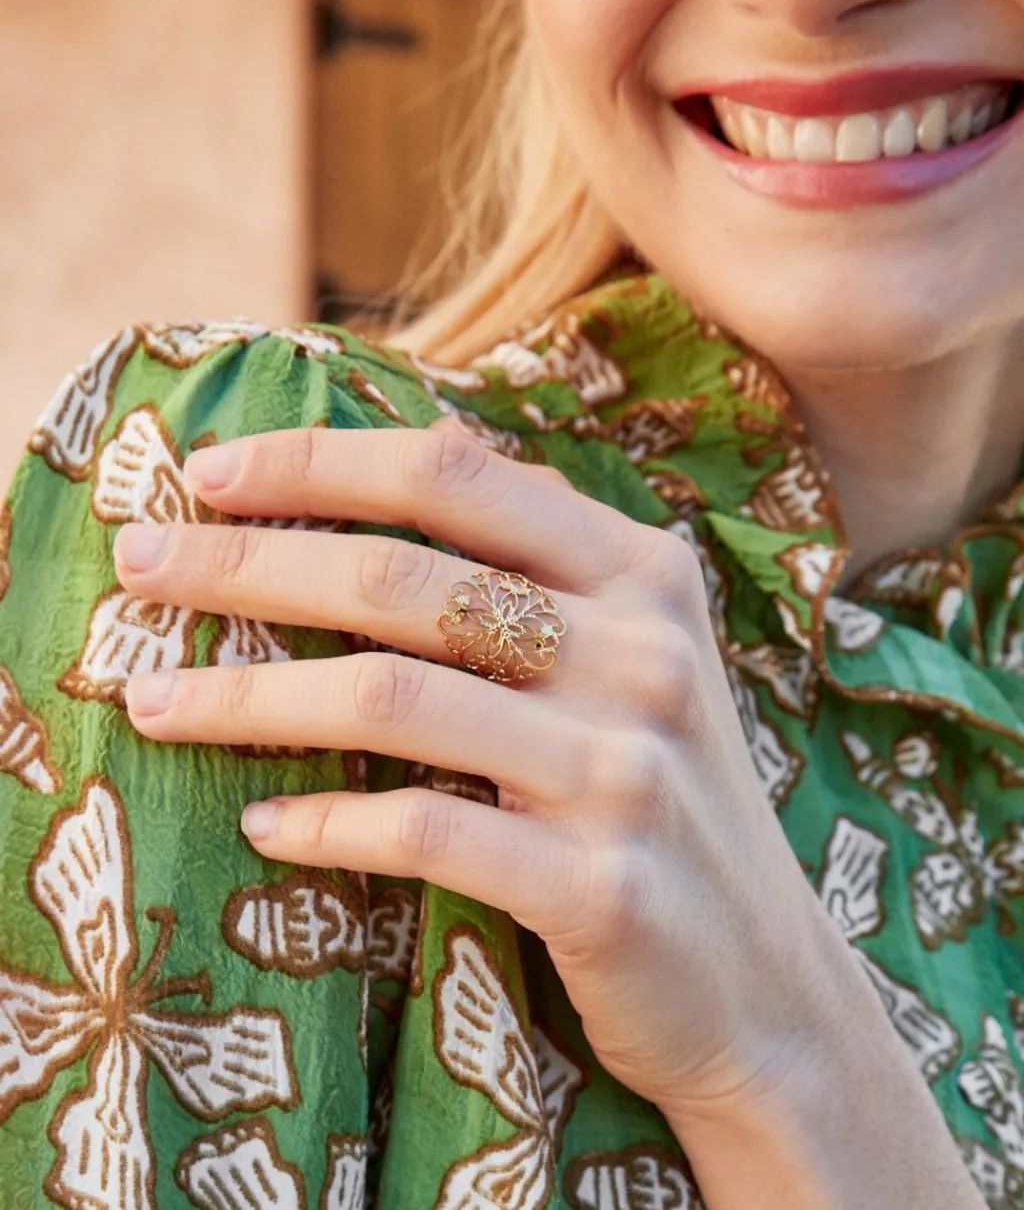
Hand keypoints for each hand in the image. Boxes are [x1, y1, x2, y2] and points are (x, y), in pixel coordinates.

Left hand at [114, 422, 857, 1119]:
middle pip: (402, 576)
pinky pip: (425, 832)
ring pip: (393, 697)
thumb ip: (531, 579)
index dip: (320, 463)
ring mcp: (626, 767)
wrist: (763, 980)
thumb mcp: (627, 662)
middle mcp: (642, 651)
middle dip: (247, 563)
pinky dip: (326, 824)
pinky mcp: (600, 884)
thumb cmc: (659, 799)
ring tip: (155, 703)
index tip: (207, 472)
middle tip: (137, 567)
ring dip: (250, 697)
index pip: (456, 474)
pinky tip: (264, 825)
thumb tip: (352, 514)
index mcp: (643, 571)